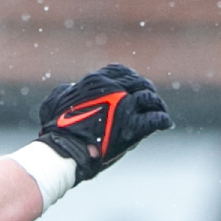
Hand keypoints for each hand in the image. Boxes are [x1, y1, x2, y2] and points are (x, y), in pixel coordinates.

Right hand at [36, 64, 172, 182]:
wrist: (65, 149)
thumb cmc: (56, 128)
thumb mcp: (55, 100)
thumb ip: (68, 90)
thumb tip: (72, 88)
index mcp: (96, 81)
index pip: (121, 70)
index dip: (131, 77)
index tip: (134, 84)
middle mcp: (114, 89)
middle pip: (139, 83)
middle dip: (147, 90)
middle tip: (151, 98)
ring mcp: (125, 107)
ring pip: (150, 99)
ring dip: (157, 104)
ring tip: (160, 110)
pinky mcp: (133, 127)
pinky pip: (155, 118)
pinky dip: (163, 119)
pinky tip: (165, 123)